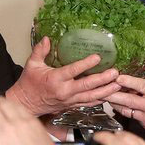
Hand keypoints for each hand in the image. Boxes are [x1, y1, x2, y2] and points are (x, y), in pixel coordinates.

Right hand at [5, 37, 120, 115]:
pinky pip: (88, 103)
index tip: (97, 57)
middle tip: (115, 73)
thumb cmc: (29, 83)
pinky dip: (100, 99)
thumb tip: (47, 38)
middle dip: (103, 79)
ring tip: (118, 85)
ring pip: (91, 97)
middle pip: (87, 86)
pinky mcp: (72, 106)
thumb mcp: (32, 65)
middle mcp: (64, 91)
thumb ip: (40, 51)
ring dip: (106, 91)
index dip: (86, 64)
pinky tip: (110, 95)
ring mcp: (69, 100)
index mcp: (55, 79)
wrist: (26, 103)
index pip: (73, 71)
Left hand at [105, 50, 144, 144]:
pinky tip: (116, 103)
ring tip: (103, 95)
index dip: (129, 82)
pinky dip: (123, 109)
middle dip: (114, 95)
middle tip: (102, 88)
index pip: (143, 87)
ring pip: (126, 110)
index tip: (118, 77)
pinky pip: (131, 116)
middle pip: (129, 100)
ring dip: (114, 103)